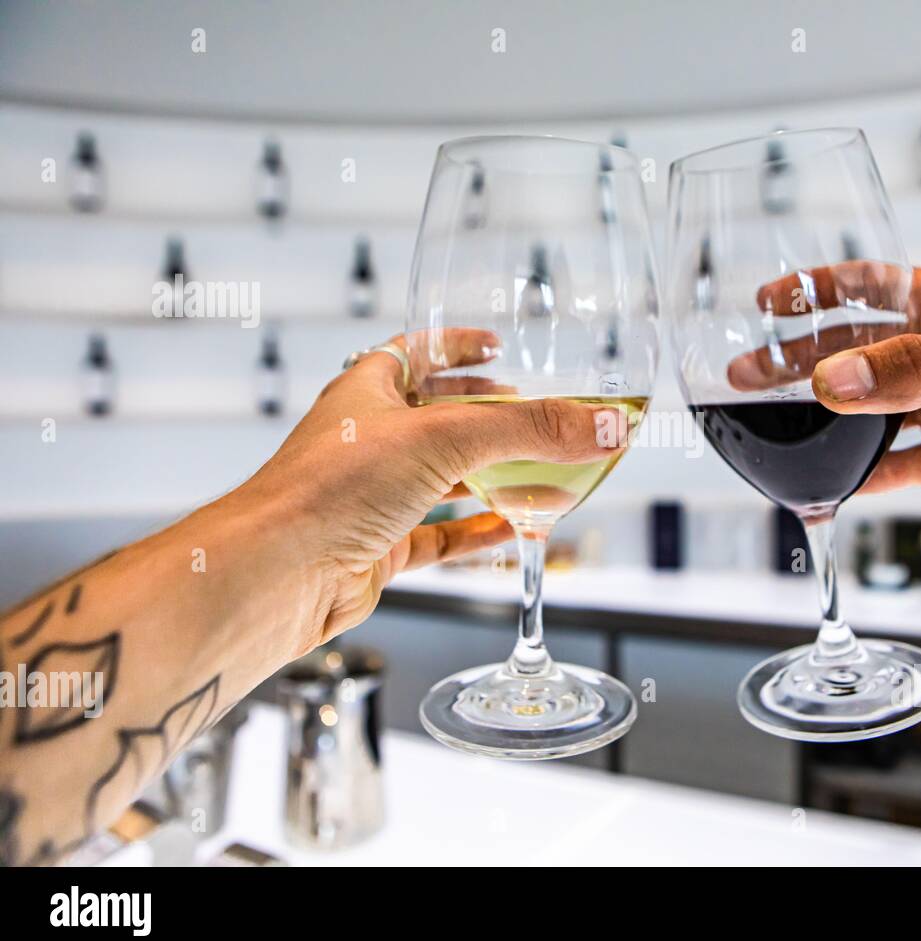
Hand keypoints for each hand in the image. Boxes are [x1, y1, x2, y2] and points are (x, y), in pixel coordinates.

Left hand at [239, 332, 613, 642]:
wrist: (277, 574)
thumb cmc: (327, 490)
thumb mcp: (445, 438)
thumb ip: (531, 430)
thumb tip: (604, 426)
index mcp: (367, 392)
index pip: (415, 351)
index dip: (457, 345)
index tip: (497, 345)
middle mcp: (367, 441)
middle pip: (434, 416)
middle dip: (484, 414)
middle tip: (528, 411)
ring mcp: (371, 497)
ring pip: (441, 479)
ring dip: (489, 476)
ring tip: (541, 472)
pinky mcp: (378, 548)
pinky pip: (438, 535)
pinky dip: (478, 532)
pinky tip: (515, 529)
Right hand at [750, 265, 920, 531]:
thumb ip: (916, 369)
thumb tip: (833, 378)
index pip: (870, 285)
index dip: (816, 289)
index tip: (767, 302)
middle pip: (850, 351)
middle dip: (795, 361)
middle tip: (744, 375)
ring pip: (859, 410)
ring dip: (812, 420)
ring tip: (764, 426)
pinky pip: (882, 465)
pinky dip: (847, 476)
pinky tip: (816, 486)